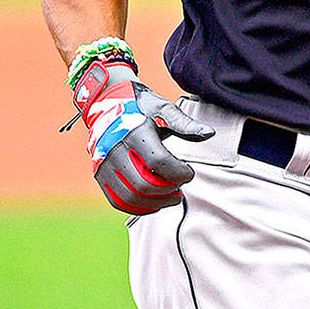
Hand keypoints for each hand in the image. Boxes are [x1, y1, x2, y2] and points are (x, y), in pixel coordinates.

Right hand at [73, 59, 214, 213]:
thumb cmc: (140, 106)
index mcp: (133, 131)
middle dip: (168, 190)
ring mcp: (104, 164)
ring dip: (155, 202)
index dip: (178, 172)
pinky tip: (154, 201)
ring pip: (130, 197)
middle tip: (181, 187)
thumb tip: (210, 133)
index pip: (158, 161)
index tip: (189, 172)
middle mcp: (114, 149)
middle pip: (143, 184)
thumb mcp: (163, 109)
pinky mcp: (99, 174)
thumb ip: (185, 124)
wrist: (107, 102)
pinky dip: (138, 206)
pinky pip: (118, 200)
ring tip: (171, 196)